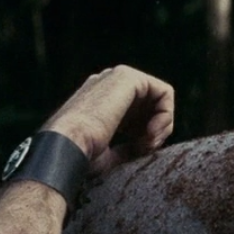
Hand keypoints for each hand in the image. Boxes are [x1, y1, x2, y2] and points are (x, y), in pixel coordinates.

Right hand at [43, 66, 175, 174]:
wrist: (67, 146)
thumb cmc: (81, 157)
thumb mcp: (107, 156)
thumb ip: (127, 148)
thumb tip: (146, 147)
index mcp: (98, 101)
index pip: (136, 114)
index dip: (144, 135)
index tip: (139, 152)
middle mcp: (107, 85)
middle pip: (150, 105)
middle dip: (156, 130)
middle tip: (146, 149)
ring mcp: (115, 78)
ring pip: (160, 98)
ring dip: (162, 125)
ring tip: (148, 143)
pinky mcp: (127, 77)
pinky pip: (165, 92)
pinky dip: (166, 115)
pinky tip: (151, 132)